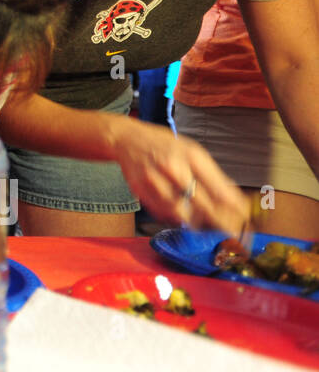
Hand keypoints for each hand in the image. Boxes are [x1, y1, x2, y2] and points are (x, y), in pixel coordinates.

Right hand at [109, 115, 249, 234]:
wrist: (128, 139)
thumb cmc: (164, 145)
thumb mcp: (192, 151)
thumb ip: (211, 175)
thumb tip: (234, 199)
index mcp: (191, 156)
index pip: (219, 188)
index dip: (234, 208)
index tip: (244, 219)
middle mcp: (172, 168)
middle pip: (202, 205)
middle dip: (219, 221)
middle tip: (229, 231)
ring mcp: (154, 181)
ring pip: (181, 213)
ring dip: (195, 223)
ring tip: (204, 225)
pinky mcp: (141, 191)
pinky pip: (162, 214)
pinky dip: (174, 219)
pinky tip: (181, 216)